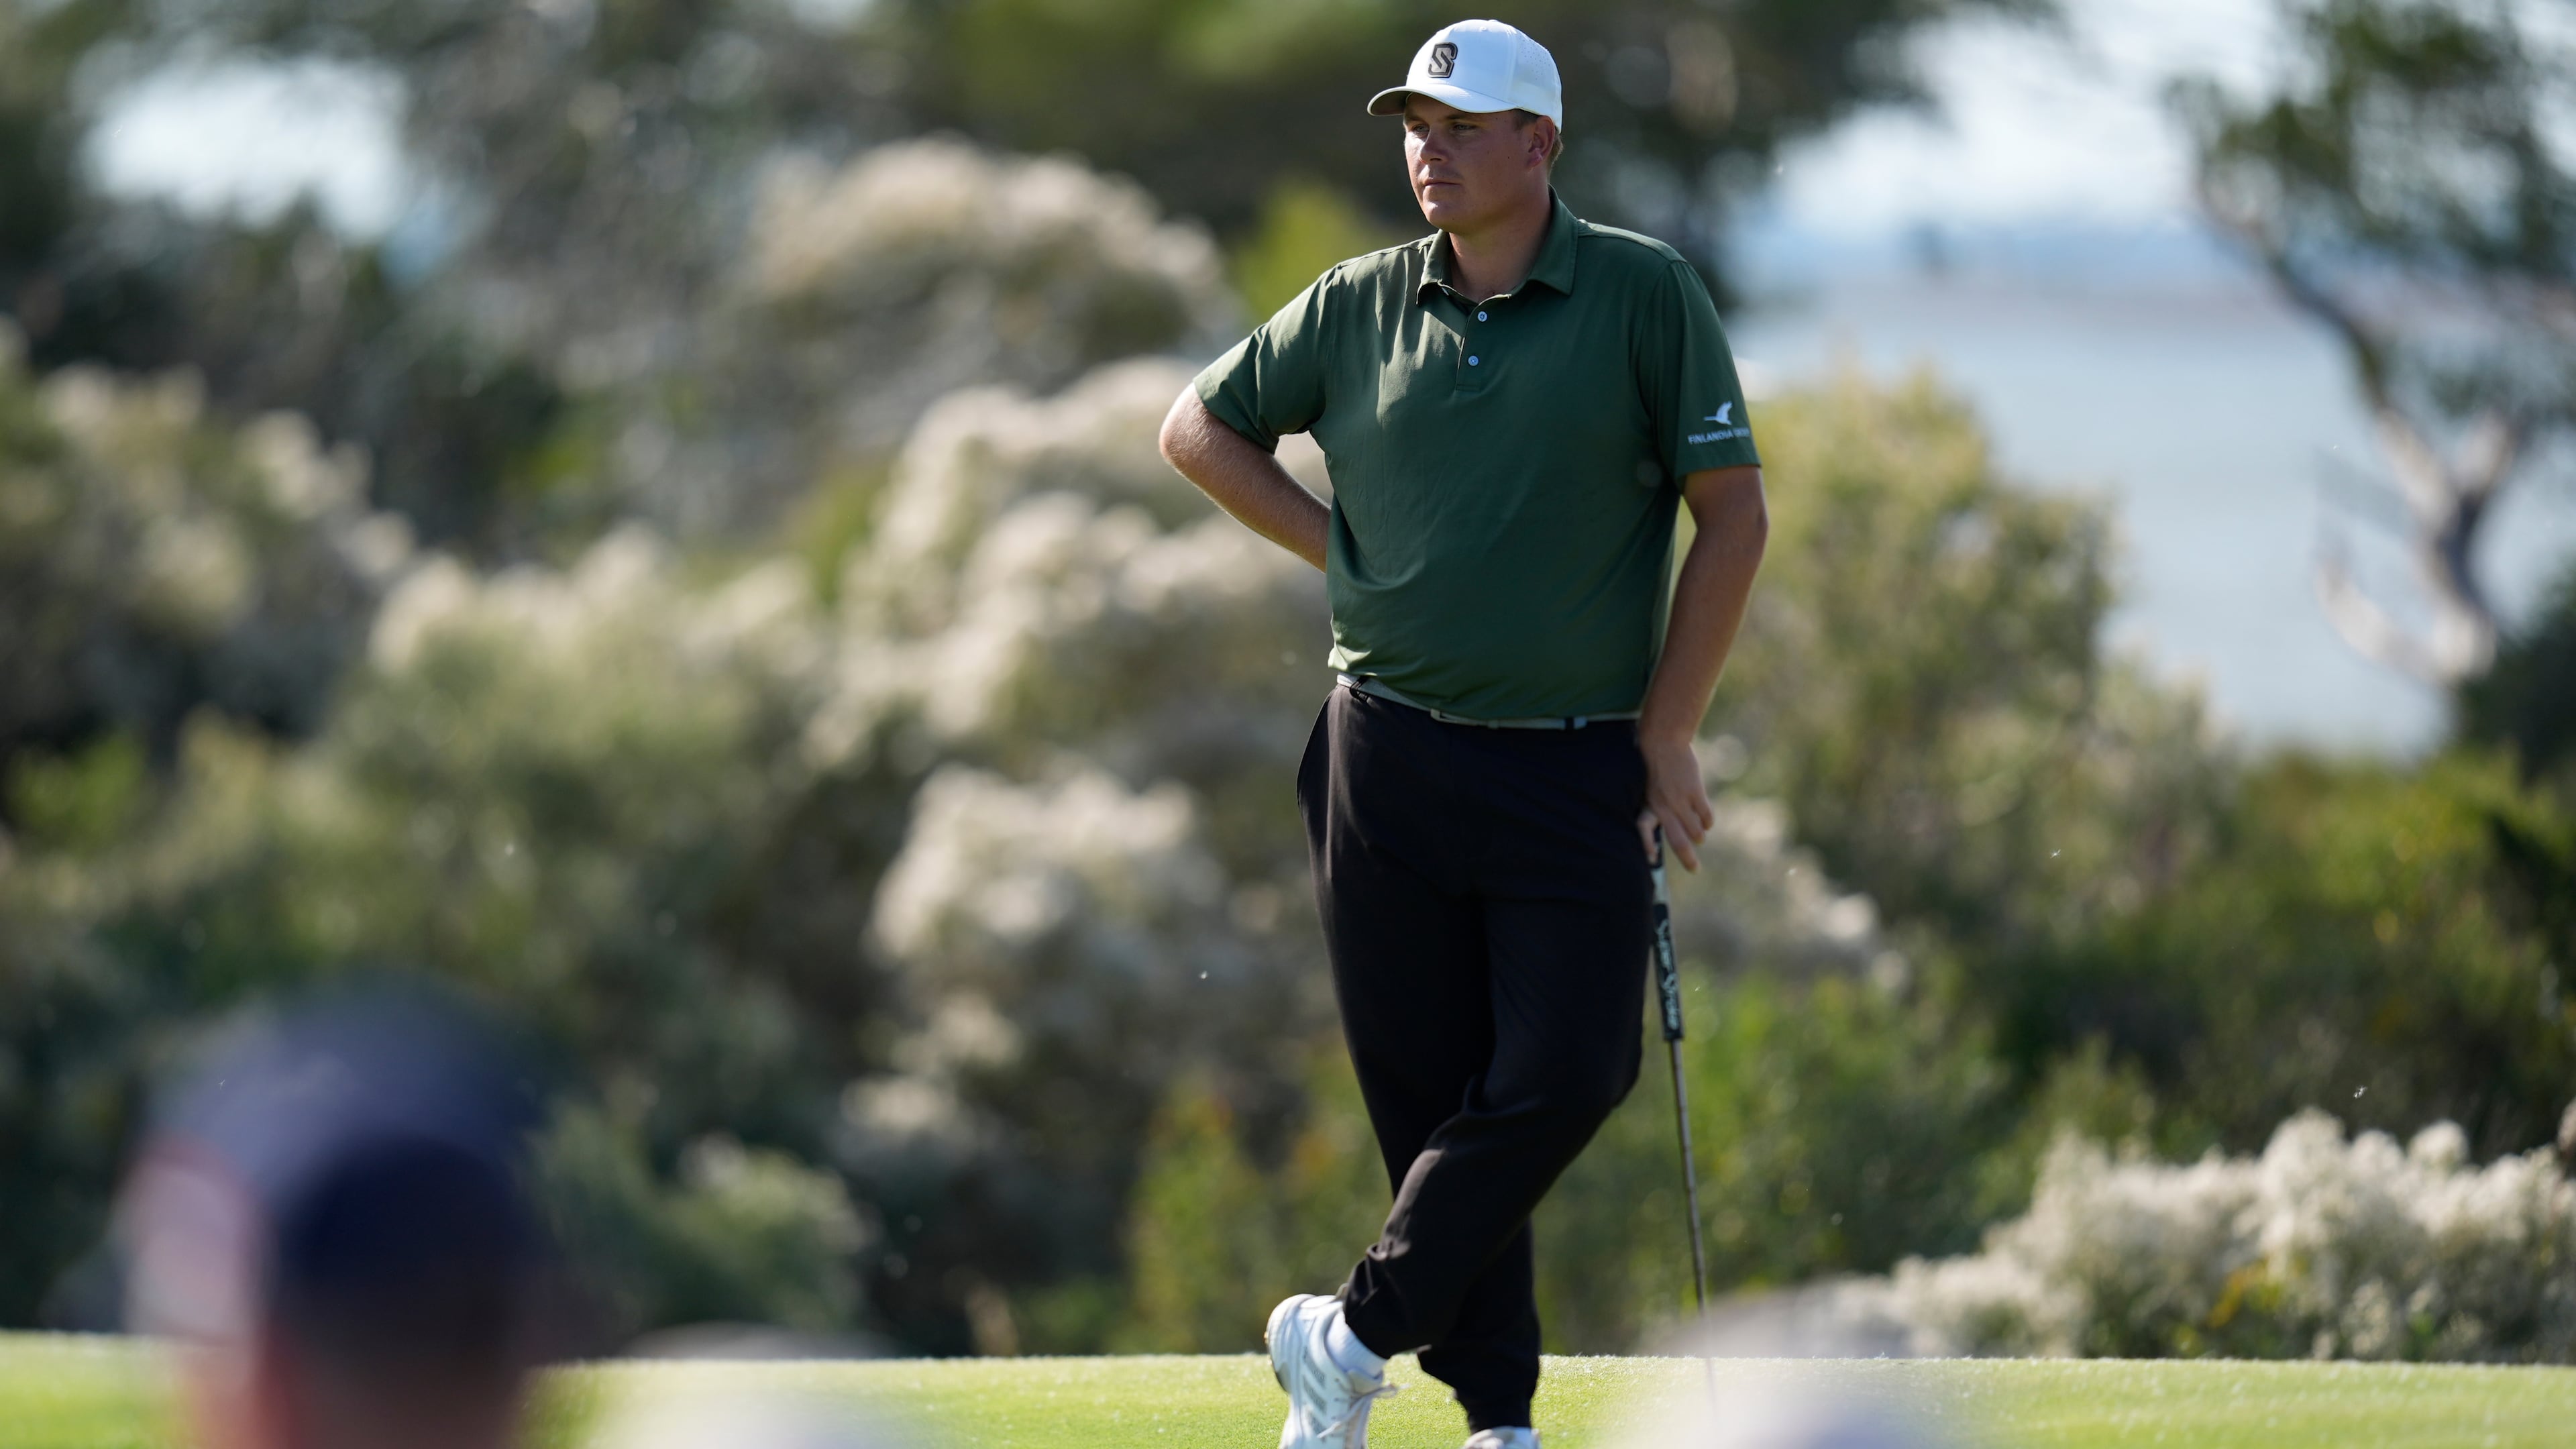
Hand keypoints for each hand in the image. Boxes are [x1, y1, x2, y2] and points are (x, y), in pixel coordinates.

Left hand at [1635, 731, 1712, 870]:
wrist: (1662, 740)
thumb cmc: (1650, 762)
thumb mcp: (1645, 786)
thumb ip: (1652, 804)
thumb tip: (1657, 819)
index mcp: (1649, 806)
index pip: (1645, 832)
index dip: (1648, 847)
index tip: (1651, 859)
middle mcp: (1664, 808)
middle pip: (1679, 842)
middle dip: (1688, 859)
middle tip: (1694, 869)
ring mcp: (1681, 801)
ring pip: (1696, 831)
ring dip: (1699, 836)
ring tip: (1699, 836)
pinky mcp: (1695, 792)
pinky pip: (1706, 816)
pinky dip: (1707, 822)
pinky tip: (1706, 822)